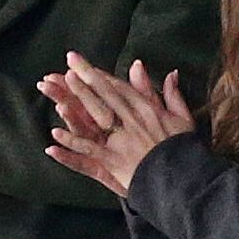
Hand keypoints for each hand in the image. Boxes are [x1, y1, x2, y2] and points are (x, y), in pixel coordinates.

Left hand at [41, 54, 193, 196]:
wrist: (184, 179)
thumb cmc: (183, 150)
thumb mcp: (182, 119)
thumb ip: (172, 95)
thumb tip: (171, 73)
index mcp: (147, 109)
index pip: (119, 87)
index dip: (100, 74)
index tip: (84, 64)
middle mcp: (133, 120)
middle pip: (105, 93)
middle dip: (85, 75)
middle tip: (69, 59)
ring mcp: (121, 139)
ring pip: (95, 114)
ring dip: (77, 98)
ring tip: (59, 85)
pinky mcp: (114, 160)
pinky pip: (89, 149)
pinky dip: (72, 142)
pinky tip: (54, 134)